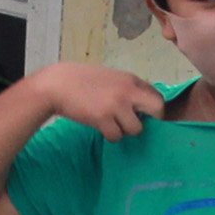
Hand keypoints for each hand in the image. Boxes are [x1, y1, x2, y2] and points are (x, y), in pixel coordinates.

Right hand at [35, 64, 166, 141]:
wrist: (57, 84)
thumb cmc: (82, 80)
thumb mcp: (110, 77)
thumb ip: (127, 88)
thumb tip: (143, 105)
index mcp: (130, 79)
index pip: (157, 95)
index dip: (154, 109)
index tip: (145, 116)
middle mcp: (127, 90)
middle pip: (157, 109)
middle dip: (150, 120)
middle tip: (137, 124)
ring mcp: (116, 105)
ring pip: (136, 129)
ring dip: (125, 130)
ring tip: (112, 124)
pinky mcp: (103, 118)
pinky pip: (117, 136)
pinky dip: (110, 135)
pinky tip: (101, 127)